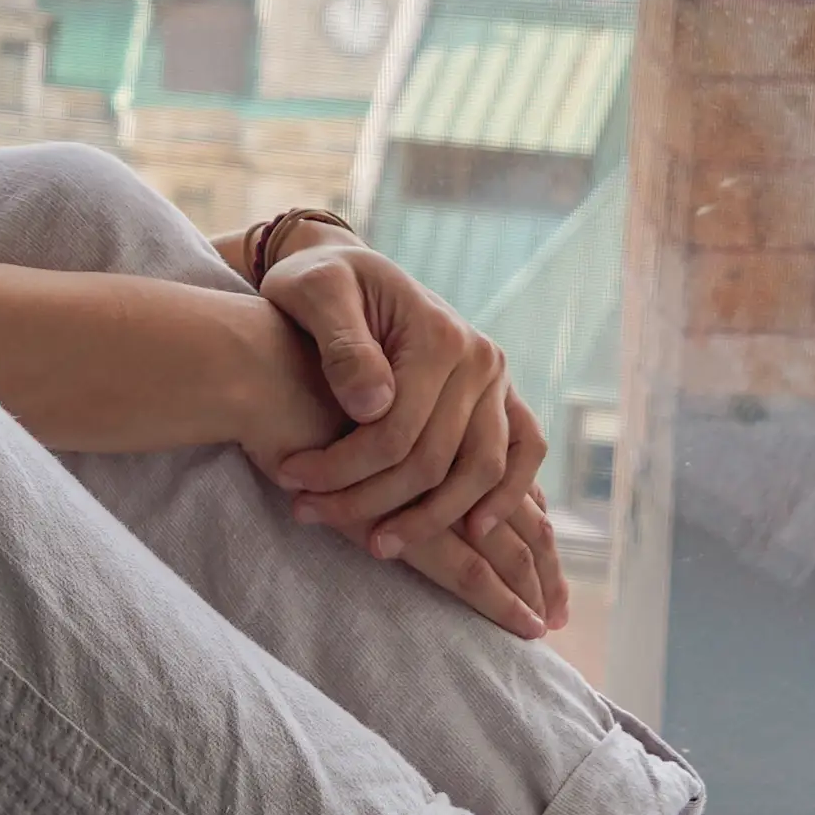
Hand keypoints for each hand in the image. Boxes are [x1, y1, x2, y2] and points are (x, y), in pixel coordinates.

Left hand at [245, 241, 560, 613]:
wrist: (346, 269)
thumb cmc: (320, 281)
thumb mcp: (313, 292)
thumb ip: (341, 344)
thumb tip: (371, 407)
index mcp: (437, 334)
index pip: (395, 430)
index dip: (342, 467)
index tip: (291, 482)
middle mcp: (479, 358)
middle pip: (434, 459)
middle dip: (369, 499)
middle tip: (309, 515)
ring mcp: (496, 380)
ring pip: (479, 471)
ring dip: (431, 519)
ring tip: (376, 545)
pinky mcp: (502, 398)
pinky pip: (523, 453)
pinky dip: (505, 496)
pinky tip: (471, 532)